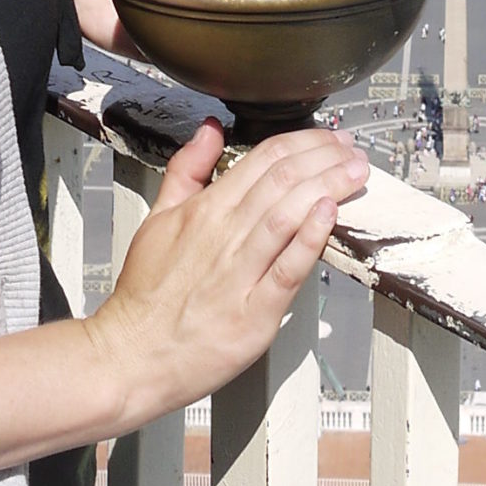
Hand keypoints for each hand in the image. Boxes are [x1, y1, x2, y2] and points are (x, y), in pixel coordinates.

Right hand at [86, 119, 367, 424]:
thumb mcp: (158, 218)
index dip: (304, 141)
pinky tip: (329, 215)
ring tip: (354, 173)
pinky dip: (310, 238)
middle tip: (350, 149)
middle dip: (325, 157)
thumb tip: (209, 129)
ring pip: (288, 215)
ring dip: (328, 186)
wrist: (131, 356)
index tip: (329, 138)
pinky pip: (286, 269)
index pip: (264, 158)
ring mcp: (239, 274)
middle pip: (283, 179)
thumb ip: (187, 169)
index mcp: (206, 210)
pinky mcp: (252, 314)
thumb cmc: (146, 294)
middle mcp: (225, 236)